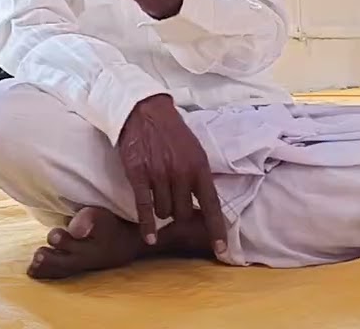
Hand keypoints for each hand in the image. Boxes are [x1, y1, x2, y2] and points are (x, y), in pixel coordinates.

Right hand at [116, 94, 226, 254]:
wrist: (145, 111)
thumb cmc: (172, 132)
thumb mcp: (195, 150)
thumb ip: (200, 175)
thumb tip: (206, 202)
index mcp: (199, 167)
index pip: (212, 205)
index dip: (216, 229)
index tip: (220, 249)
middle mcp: (181, 173)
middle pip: (184, 213)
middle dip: (180, 213)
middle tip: (173, 202)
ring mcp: (159, 174)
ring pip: (164, 211)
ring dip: (162, 211)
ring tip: (158, 194)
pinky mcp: (138, 174)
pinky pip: (144, 207)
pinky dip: (147, 225)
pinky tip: (150, 236)